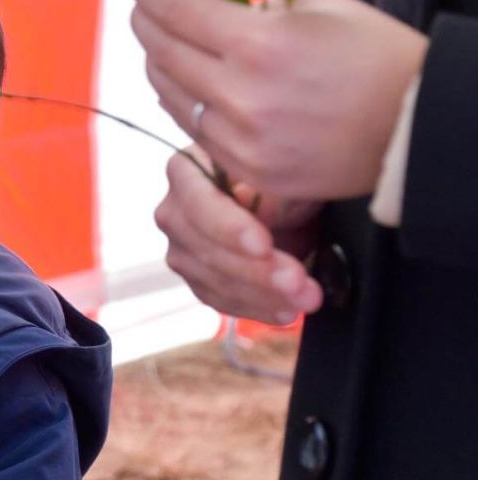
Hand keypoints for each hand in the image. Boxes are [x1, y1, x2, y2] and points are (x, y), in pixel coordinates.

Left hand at [130, 0, 427, 199]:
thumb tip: (212, 1)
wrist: (413, 130)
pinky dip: (182, 100)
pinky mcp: (245, 169)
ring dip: (157, 62)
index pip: (178, 9)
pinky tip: (184, 82)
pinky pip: (193, 128)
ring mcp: (238, 139)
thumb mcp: (319, 7)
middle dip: (146, 20)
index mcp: (260, 44)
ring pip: (168, 94)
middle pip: (162, 51)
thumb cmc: (375, 58)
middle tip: (145, 4)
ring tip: (160, 41)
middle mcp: (239, 95)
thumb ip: (257, 6)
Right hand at [154, 147, 323, 323]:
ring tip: (305, 298)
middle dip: (254, 269)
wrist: (292, 211)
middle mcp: (173, 211)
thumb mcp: (287, 176)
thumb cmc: (286, 184)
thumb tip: (244, 198)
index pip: (198, 203)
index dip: (228, 227)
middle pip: (202, 248)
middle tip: (297, 281)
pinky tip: (286, 310)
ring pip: (211, 279)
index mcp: (186, 170)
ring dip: (261, 294)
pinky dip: (255, 307)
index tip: (263, 246)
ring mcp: (181, 249)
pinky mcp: (197, 278)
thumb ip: (265, 188)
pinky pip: (219, 300)